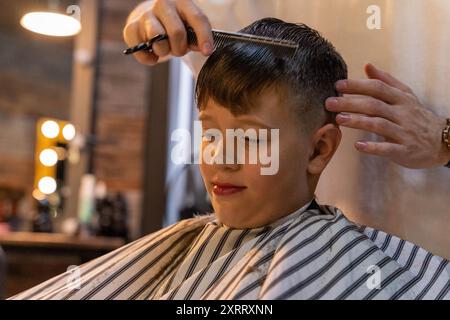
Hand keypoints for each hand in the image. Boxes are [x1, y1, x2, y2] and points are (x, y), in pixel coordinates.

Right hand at [123, 0, 213, 64]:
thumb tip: (204, 49)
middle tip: (178, 50)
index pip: (197, 18)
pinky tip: (152, 55)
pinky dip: (148, 58)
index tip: (207, 52)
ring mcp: (145, 15)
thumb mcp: (189, 26)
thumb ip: (197, 36)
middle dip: (180, 48)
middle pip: (176, 32)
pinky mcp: (131, 28)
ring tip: (164, 49)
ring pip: (158, 40)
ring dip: (164, 52)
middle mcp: (163, 4)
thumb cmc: (175, 25)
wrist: (150, 18)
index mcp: (182, 1)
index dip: (204, 36)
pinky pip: (141, 50)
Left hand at [325, 63, 449, 168]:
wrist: (442, 142)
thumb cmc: (417, 117)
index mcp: (401, 99)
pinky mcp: (404, 150)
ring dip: (358, 121)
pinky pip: (388, 148)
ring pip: (379, 125)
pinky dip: (373, 147)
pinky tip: (358, 145)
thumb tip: (367, 66)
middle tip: (329, 102)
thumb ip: (386, 81)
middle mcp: (403, 114)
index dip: (358, 86)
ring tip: (339, 119)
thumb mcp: (405, 96)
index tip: (338, 85)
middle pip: (374, 105)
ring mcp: (404, 132)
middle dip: (350, 103)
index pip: (377, 89)